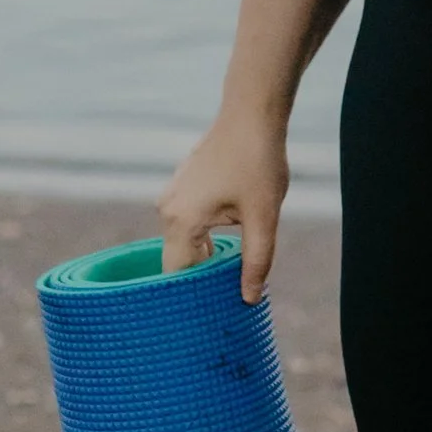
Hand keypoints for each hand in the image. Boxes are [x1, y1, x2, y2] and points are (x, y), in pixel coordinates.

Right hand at [157, 106, 288, 303]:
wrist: (252, 113)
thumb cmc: (258, 162)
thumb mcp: (263, 217)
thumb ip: (256, 261)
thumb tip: (248, 299)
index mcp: (181, 221)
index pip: (177, 276)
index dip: (191, 299)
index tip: (206, 318)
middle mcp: (168, 210)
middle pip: (179, 261)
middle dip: (199, 283)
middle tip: (221, 306)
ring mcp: (173, 195)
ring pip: (184, 243)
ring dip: (204, 260)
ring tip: (227, 283)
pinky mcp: (184, 186)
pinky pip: (188, 225)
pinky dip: (204, 240)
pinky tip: (226, 250)